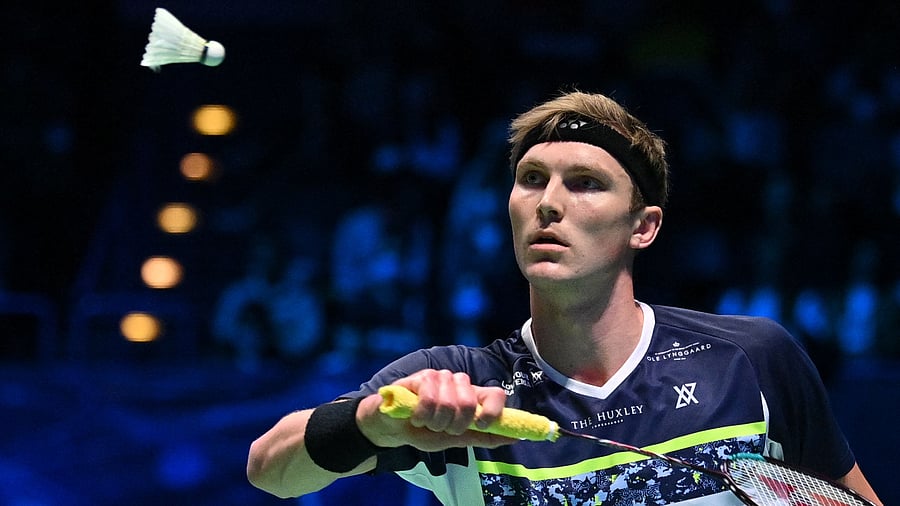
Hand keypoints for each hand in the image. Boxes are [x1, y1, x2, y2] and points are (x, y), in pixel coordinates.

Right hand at [357, 369, 515, 451]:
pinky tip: (414, 415)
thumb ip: (481, 437)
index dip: (493, 410)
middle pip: (470, 402)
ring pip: (449, 402)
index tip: (481, 425)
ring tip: (425, 421)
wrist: (390, 428)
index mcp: (470, 397)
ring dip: (434, 421)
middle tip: (439, 428)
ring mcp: (440, 378)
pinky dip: (421, 415)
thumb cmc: (422, 432)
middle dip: (453, 424)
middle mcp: (458, 384)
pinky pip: (430, 398)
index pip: (495, 394)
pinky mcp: (421, 376)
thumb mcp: (454, 439)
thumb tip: (513, 436)